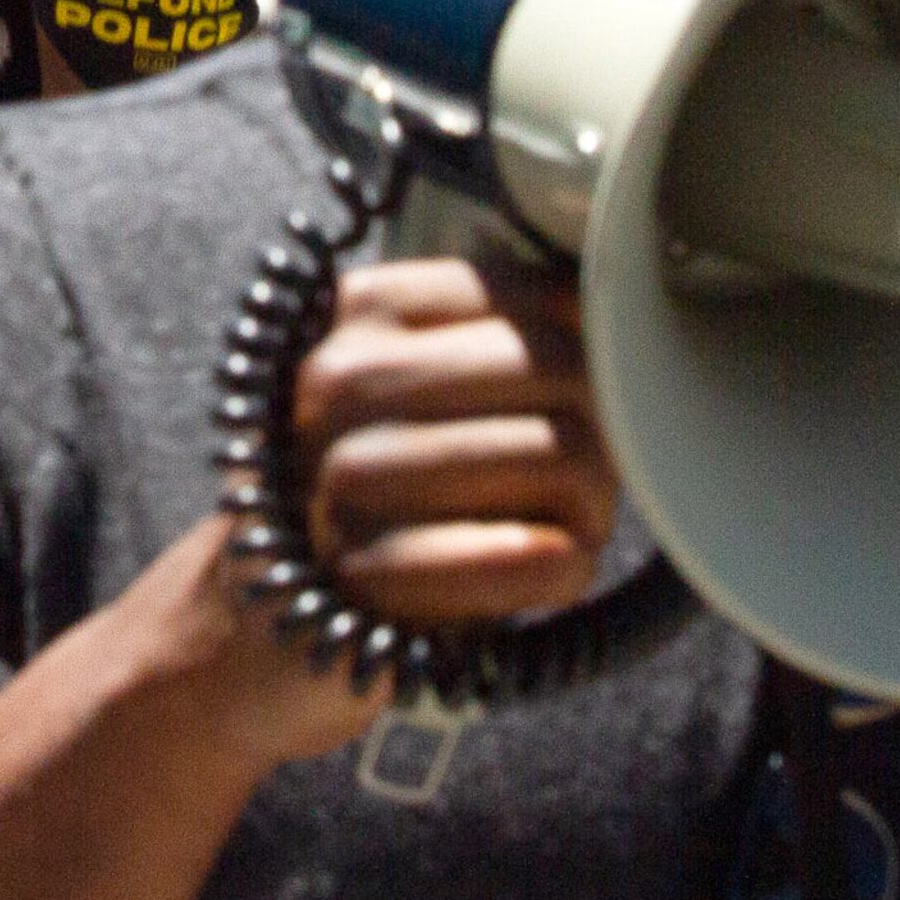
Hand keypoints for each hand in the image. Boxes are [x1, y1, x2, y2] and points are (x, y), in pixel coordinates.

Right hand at [286, 249, 614, 626]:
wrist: (282, 603)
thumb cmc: (389, 478)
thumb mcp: (423, 378)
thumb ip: (504, 332)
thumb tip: (618, 314)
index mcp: (365, 307)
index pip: (539, 297)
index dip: (594, 356)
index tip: (580, 405)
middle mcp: (343, 376)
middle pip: (561, 369)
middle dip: (605, 432)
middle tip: (588, 480)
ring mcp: (345, 475)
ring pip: (560, 457)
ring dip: (591, 506)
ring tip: (564, 527)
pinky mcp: (366, 574)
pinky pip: (526, 557)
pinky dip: (563, 569)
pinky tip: (547, 570)